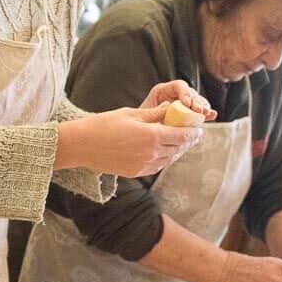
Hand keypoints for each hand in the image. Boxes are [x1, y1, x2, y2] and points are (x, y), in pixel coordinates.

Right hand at [56, 104, 202, 177]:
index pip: (182, 136)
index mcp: (152, 137)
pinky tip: (163, 152)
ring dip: (176, 151)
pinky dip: (164, 159)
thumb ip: (154, 114)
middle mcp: (151, 154)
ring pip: (169, 159)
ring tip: (179, 142)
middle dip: (187, 141)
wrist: (82, 145)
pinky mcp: (135, 172)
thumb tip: (171, 109)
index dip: (193, 132)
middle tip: (192, 134)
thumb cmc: (104, 124)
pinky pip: (157, 166)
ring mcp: (143, 165)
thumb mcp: (132, 114)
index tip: (198, 128)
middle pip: (178, 149)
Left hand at [140, 80, 216, 120]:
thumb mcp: (145, 116)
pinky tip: (212, 116)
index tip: (187, 103)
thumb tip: (168, 106)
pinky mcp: (189, 116)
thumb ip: (156, 111)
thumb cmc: (139, 125)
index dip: (185, 93)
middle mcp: (175, 96)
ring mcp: (183, 105)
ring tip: (205, 114)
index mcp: (163, 91)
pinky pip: (200, 113)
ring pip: (198, 102)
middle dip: (197, 101)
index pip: (178, 86)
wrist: (140, 137)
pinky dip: (206, 114)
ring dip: (203, 107)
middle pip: (191, 93)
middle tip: (200, 111)